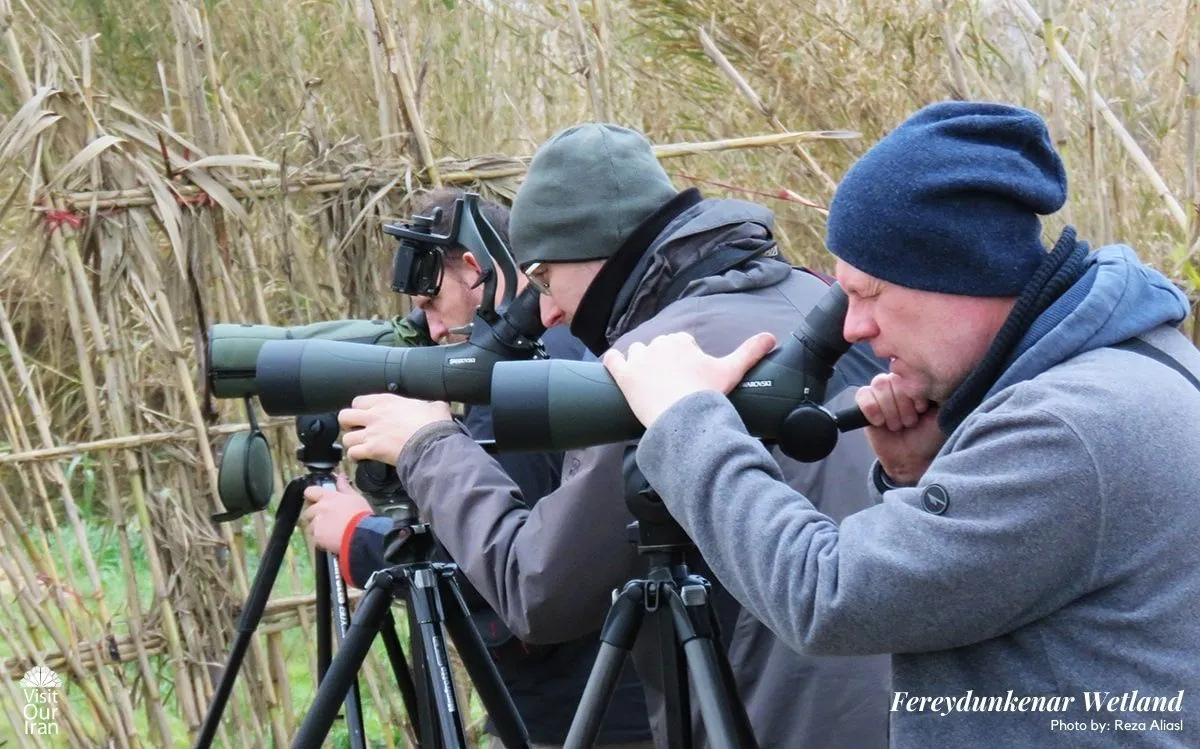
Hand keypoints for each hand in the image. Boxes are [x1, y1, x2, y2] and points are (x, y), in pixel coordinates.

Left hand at [301, 475, 371, 551]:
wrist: (362, 535)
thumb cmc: (360, 514)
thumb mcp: (355, 497)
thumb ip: (345, 487)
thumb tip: (341, 476)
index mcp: (327, 497)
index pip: (310, 491)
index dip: (312, 496)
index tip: (317, 500)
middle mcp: (319, 509)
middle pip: (308, 511)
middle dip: (315, 515)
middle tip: (328, 519)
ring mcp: (316, 524)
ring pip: (311, 526)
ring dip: (318, 528)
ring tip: (331, 532)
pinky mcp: (317, 538)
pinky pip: (315, 539)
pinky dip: (321, 540)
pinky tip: (332, 540)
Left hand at [338, 393, 452, 464]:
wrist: (432, 443)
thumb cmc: (433, 425)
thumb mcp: (434, 406)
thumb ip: (430, 404)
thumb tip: (438, 406)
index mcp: (386, 401)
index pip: (358, 401)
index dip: (359, 409)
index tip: (365, 415)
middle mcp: (374, 415)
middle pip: (344, 416)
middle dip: (348, 425)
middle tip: (356, 430)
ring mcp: (371, 433)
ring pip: (346, 438)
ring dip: (351, 443)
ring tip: (358, 447)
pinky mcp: (372, 450)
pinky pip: (352, 454)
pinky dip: (354, 458)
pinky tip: (360, 459)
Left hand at [602, 332, 776, 427]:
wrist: (683, 416)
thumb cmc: (707, 394)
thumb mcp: (732, 371)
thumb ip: (751, 351)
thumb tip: (772, 337)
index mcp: (681, 340)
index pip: (681, 344)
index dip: (685, 360)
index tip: (690, 377)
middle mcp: (658, 344)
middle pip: (659, 349)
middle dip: (664, 363)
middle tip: (673, 386)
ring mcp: (638, 359)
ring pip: (636, 353)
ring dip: (640, 363)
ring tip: (649, 383)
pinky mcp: (623, 375)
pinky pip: (612, 360)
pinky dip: (613, 362)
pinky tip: (616, 367)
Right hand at [855, 373, 945, 484]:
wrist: (912, 459)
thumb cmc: (929, 436)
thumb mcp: (943, 411)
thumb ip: (939, 390)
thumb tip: (933, 374)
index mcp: (916, 382)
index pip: (909, 372)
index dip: (914, 394)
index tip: (922, 410)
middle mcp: (897, 383)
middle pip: (893, 379)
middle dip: (902, 406)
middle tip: (909, 423)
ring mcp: (880, 393)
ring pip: (879, 385)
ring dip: (890, 411)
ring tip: (896, 426)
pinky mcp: (864, 405)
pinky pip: (862, 395)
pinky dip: (872, 409)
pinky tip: (879, 422)